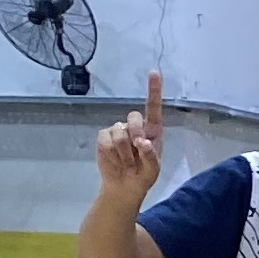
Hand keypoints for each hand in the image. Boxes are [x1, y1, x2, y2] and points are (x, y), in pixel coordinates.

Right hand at [93, 72, 162, 200]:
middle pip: (134, 117)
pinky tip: (116, 160)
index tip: (154, 72)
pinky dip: (112, 154)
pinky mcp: (104, 137)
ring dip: (124, 152)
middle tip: (137, 151)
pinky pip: (106, 141)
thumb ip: (150, 155)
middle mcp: (135, 126)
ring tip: (127, 163)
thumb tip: (142, 141)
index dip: (153, 89)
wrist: (125, 185)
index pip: (153, 107)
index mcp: (152, 130)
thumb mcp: (153, 169)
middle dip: (136, 134)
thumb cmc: (144, 174)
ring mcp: (117, 130)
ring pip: (119, 133)